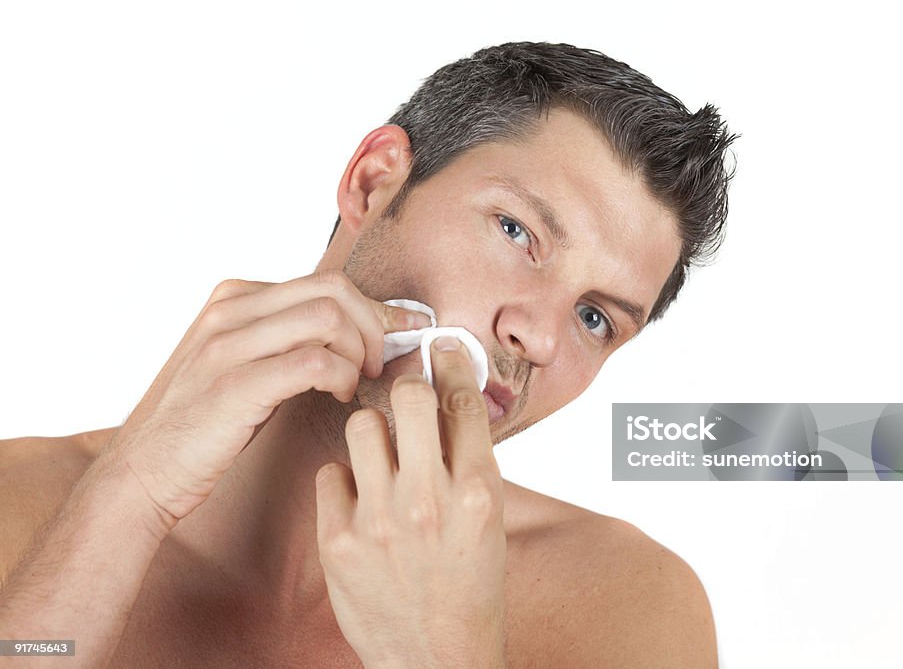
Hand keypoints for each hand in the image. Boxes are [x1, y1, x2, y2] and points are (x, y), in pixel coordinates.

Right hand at [105, 267, 429, 528]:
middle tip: (378, 365)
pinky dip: (342, 376)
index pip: (325, 282)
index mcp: (235, 297)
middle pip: (333, 290)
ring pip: (327, 317)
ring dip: (359, 351)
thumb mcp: (247, 362)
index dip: (375, 308)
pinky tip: (340, 395)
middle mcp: (229, 310)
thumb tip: (362, 328)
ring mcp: (227, 345)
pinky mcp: (234, 385)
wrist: (145, 471)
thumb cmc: (209, 423)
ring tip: (354, 383)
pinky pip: (314, 360)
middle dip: (374, 325)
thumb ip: (291, 337)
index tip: (404, 331)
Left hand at [316, 336, 506, 667]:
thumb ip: (469, 459)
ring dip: (371, 431)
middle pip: (408, 397)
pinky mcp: (339, 541)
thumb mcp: (489, 519)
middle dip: (406, 384)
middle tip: (404, 389)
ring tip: (379, 454)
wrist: (437, 657)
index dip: (450, 362)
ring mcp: (380, 520)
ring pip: (360, 425)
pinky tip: (359, 500)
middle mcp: (430, 499)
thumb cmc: (470, 585)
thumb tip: (450, 399)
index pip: (462, 401)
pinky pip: (331, 473)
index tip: (440, 345)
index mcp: (478, 490)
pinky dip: (344, 480)